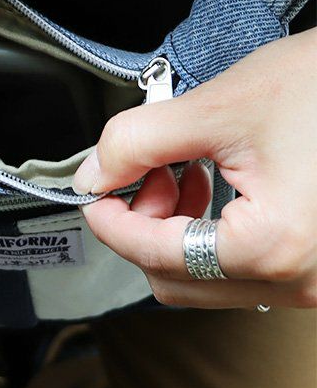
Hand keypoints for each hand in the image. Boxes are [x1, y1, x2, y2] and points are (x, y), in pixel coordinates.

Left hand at [72, 28, 316, 308]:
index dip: (109, 221)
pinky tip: (211, 189)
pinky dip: (208, 235)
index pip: (154, 254)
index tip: (94, 194)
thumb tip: (94, 174)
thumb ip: (139, 143)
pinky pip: (239, 270)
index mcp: (274, 247)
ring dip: (174, 231)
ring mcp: (314, 281)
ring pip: (204, 279)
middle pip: (174, 279)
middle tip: (143, 177)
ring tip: (180, 174)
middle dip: (142, 227)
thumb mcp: (222, 106)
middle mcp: (300, 280)